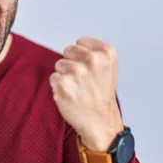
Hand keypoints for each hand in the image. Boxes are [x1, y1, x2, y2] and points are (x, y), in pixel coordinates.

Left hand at [50, 37, 123, 151]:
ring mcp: (77, 71)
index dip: (83, 56)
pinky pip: (53, 77)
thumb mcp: (108, 67)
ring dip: (65, 76)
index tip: (91, 70)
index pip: (80, 42)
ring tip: (78, 88)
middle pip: (68, 50)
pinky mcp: (62, 83)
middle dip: (72, 63)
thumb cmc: (101, 94)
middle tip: (83, 80)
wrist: (100, 121)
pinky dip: (58, 87)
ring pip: (59, 64)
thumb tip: (77, 43)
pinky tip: (71, 95)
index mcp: (106, 52)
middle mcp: (93, 60)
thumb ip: (95, 51)